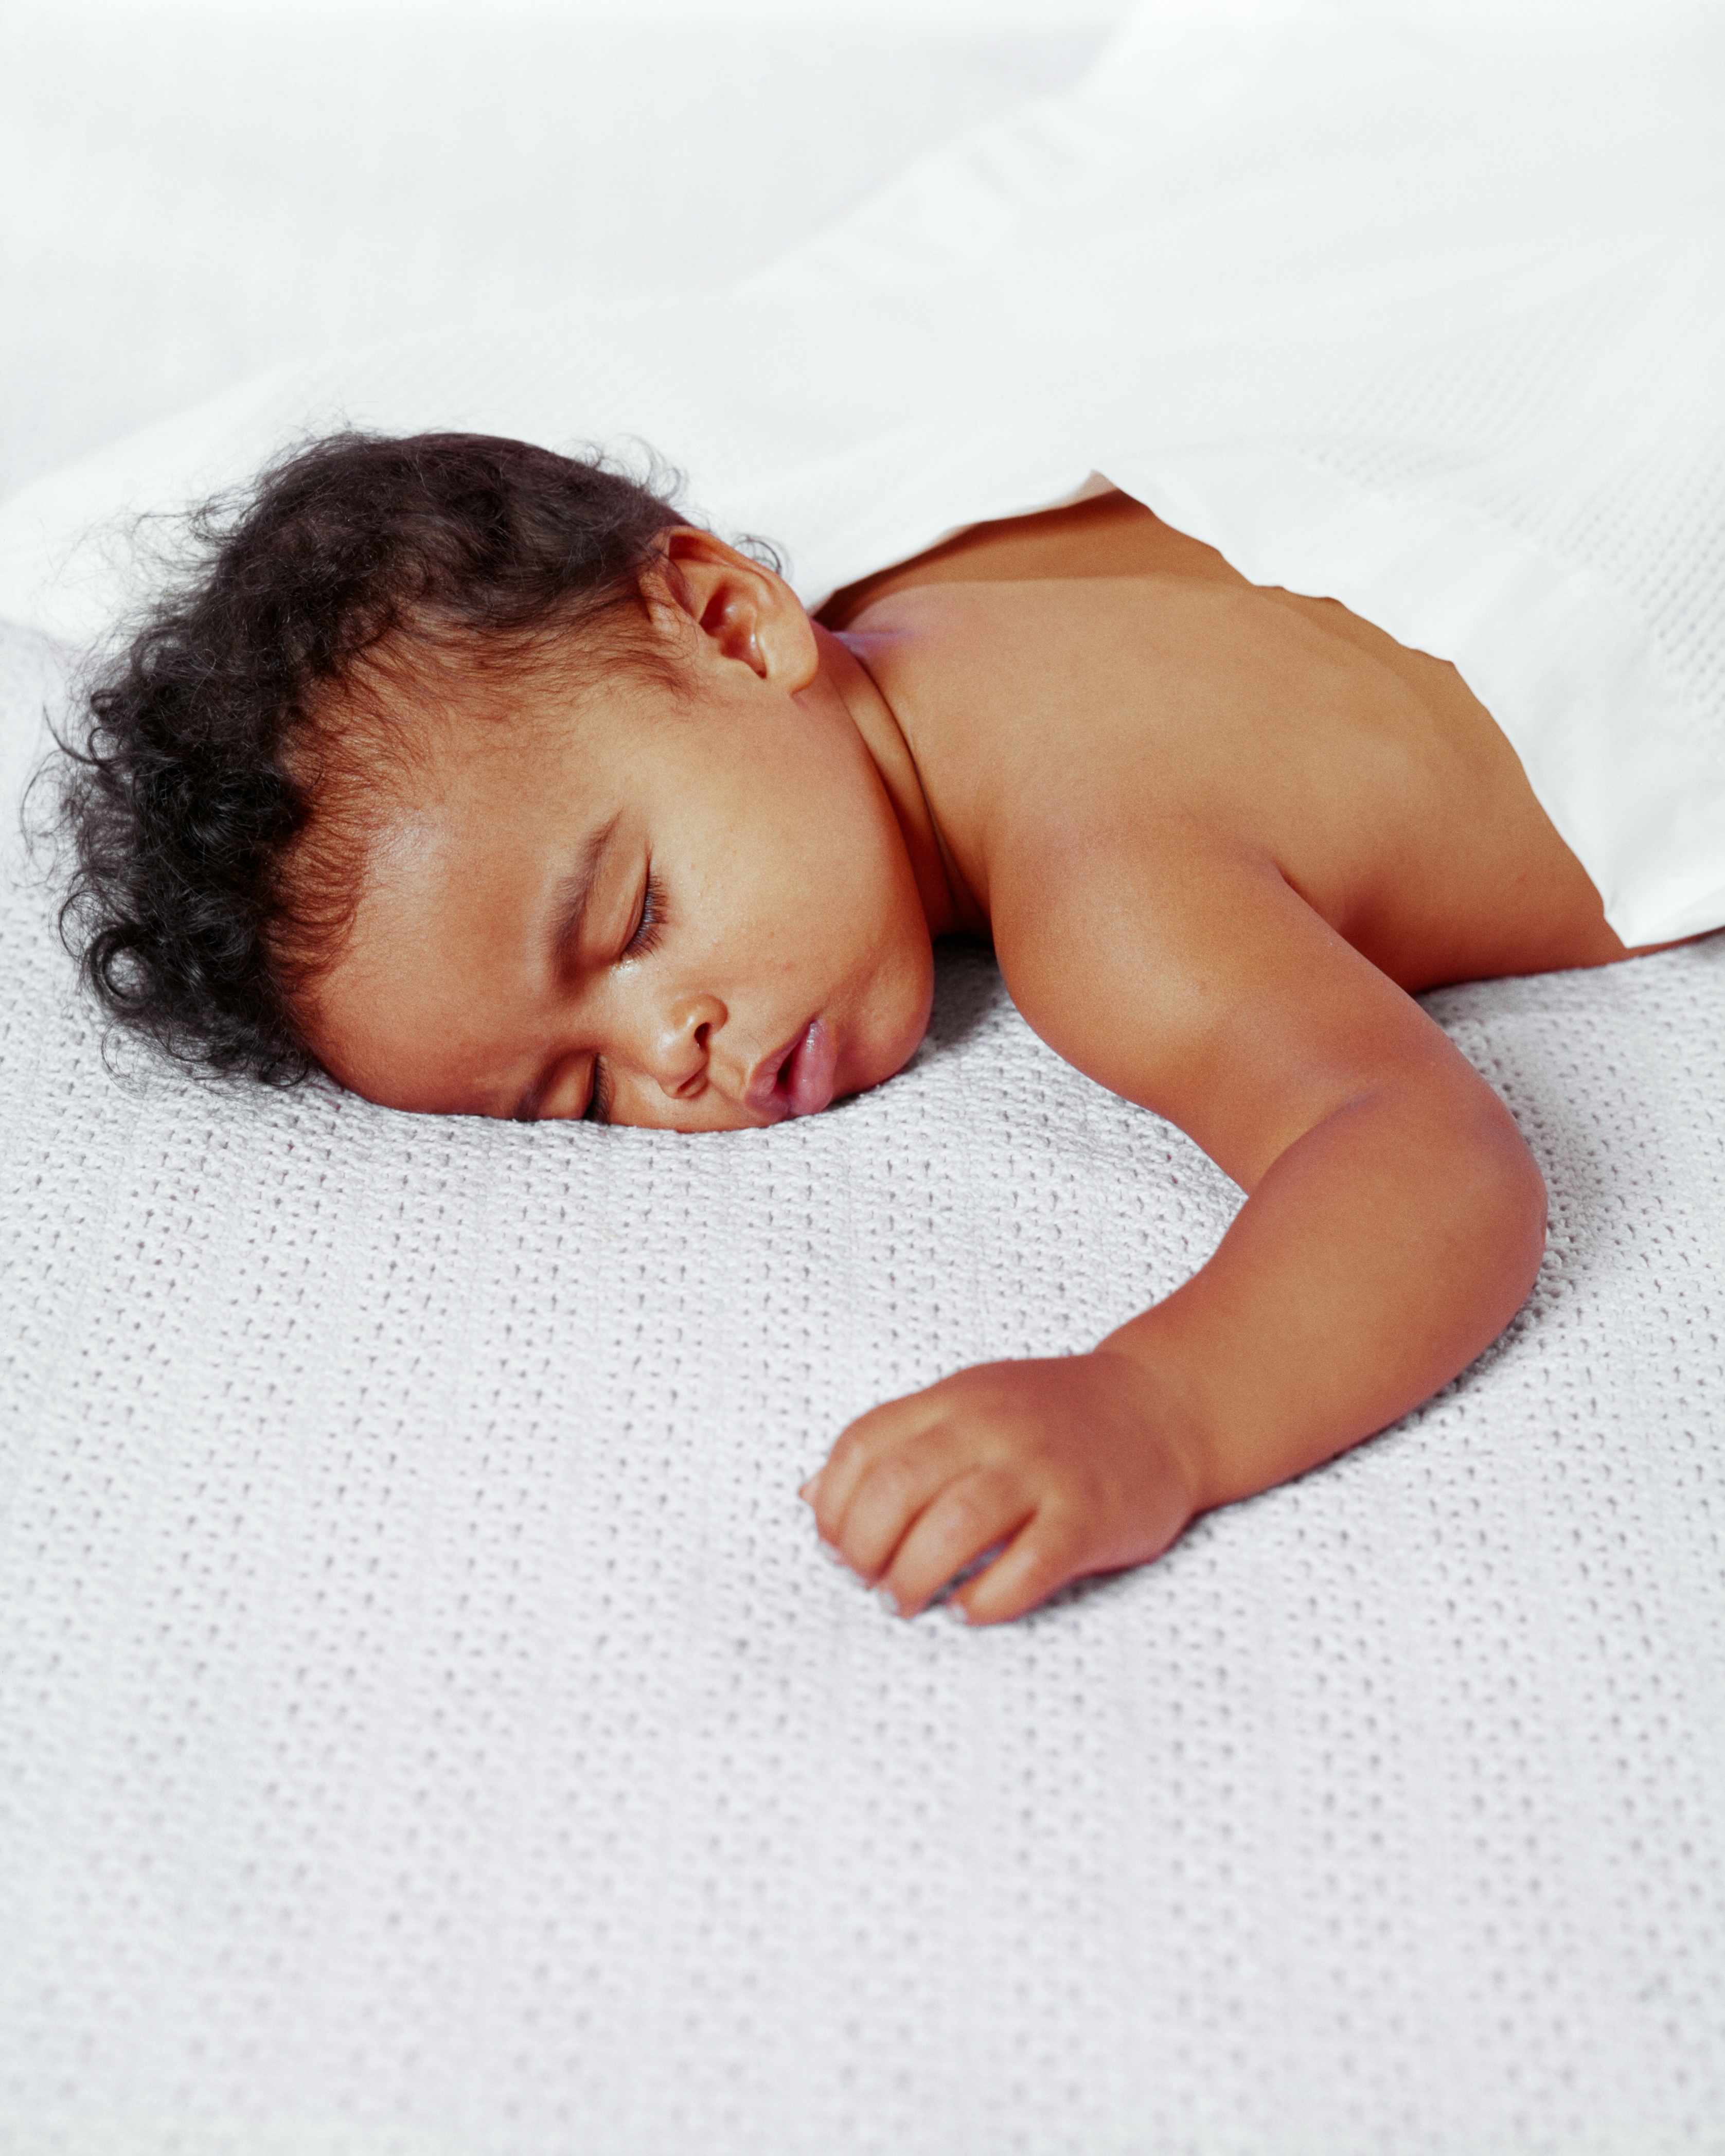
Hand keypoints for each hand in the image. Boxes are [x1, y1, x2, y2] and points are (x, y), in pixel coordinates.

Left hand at [800, 1349, 1201, 1624]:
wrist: (1164, 1408)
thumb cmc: (1058, 1418)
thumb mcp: (969, 1405)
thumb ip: (897, 1444)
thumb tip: (813, 1499)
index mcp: (955, 1400)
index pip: (862, 1445)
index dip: (834, 1505)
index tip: (836, 1543)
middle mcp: (993, 1428)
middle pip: (896, 1488)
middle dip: (864, 1549)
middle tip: (869, 1581)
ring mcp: (1043, 1471)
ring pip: (953, 1527)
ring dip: (913, 1577)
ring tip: (907, 1601)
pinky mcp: (1088, 1517)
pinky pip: (1027, 1566)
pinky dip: (986, 1598)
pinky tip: (970, 1609)